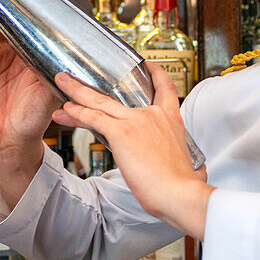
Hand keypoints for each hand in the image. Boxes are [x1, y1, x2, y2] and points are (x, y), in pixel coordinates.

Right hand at [0, 0, 63, 202]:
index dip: (41, 3)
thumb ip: (59, 76)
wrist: (12, 142)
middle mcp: (16, 54)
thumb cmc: (36, 120)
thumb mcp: (52, 95)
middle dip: (6, 5)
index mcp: (36, 56)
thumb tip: (75, 61)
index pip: (39, 24)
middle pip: (9, 21)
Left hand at [51, 64, 212, 238]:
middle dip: (103, 82)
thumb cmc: (186, 186)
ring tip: (63, 83)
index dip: (154, 74)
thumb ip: (191, 164)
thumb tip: (196, 171)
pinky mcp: (122, 132)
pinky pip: (94, 117)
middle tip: (88, 74)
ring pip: (100, 101)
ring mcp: (137, 121)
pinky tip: (66, 111)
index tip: (146, 66)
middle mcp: (155, 114)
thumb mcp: (194, 167)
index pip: (164, 88)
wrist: (181, 193)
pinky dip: (78, 113)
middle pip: (121, 92)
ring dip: (78, 91)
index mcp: (172, 120)